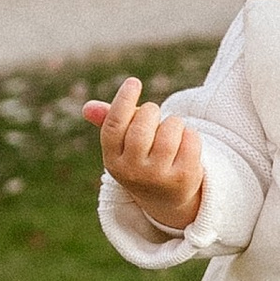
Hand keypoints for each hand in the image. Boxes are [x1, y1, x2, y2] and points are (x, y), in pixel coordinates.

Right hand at [84, 76, 205, 231]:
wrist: (165, 199)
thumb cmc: (141, 159)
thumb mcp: (123, 145)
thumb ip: (109, 122)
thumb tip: (88, 108)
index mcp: (113, 160)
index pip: (114, 125)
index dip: (123, 100)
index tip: (134, 82)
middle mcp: (133, 172)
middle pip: (142, 126)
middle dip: (151, 111)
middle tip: (154, 114)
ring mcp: (159, 177)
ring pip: (170, 130)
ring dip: (173, 122)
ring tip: (171, 129)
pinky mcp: (184, 178)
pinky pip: (191, 139)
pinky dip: (190, 134)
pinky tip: (185, 143)